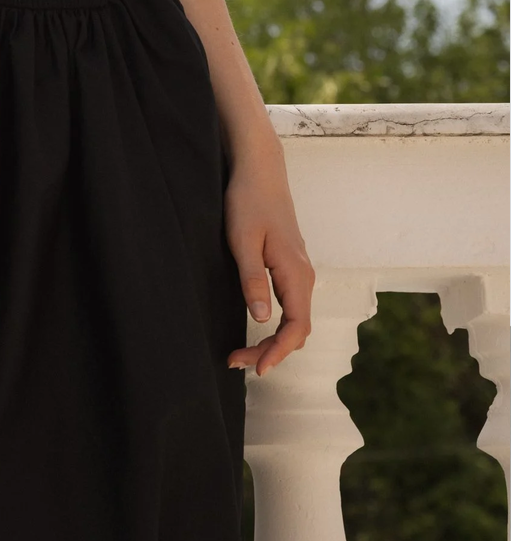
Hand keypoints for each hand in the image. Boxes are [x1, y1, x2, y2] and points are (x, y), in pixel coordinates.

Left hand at [224, 143, 314, 376]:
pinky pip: (291, 306)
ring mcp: (300, 271)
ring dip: (274, 341)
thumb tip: (262, 320)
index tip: (257, 369)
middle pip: (297, 329)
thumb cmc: (248, 201)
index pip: (296, 327)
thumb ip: (253, 280)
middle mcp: (304, 276)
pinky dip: (276, 325)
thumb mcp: (243, 241)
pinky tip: (257, 328)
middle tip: (237, 362)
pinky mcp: (291, 267)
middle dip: (271, 352)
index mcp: (296, 273)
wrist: (260, 171)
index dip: (278, 352)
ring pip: (295, 319)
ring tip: (243, 353)